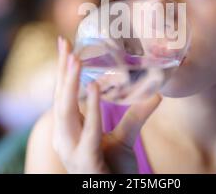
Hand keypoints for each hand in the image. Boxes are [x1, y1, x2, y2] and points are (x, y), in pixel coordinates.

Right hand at [52, 36, 161, 172]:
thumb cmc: (114, 171)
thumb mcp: (126, 138)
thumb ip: (136, 115)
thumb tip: (156, 93)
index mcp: (69, 131)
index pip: (62, 95)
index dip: (61, 70)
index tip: (64, 43)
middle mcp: (64, 139)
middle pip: (59, 98)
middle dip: (61, 70)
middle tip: (65, 43)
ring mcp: (71, 151)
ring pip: (65, 112)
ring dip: (70, 83)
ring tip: (75, 58)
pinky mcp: (85, 162)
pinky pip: (86, 132)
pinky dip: (90, 109)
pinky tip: (94, 89)